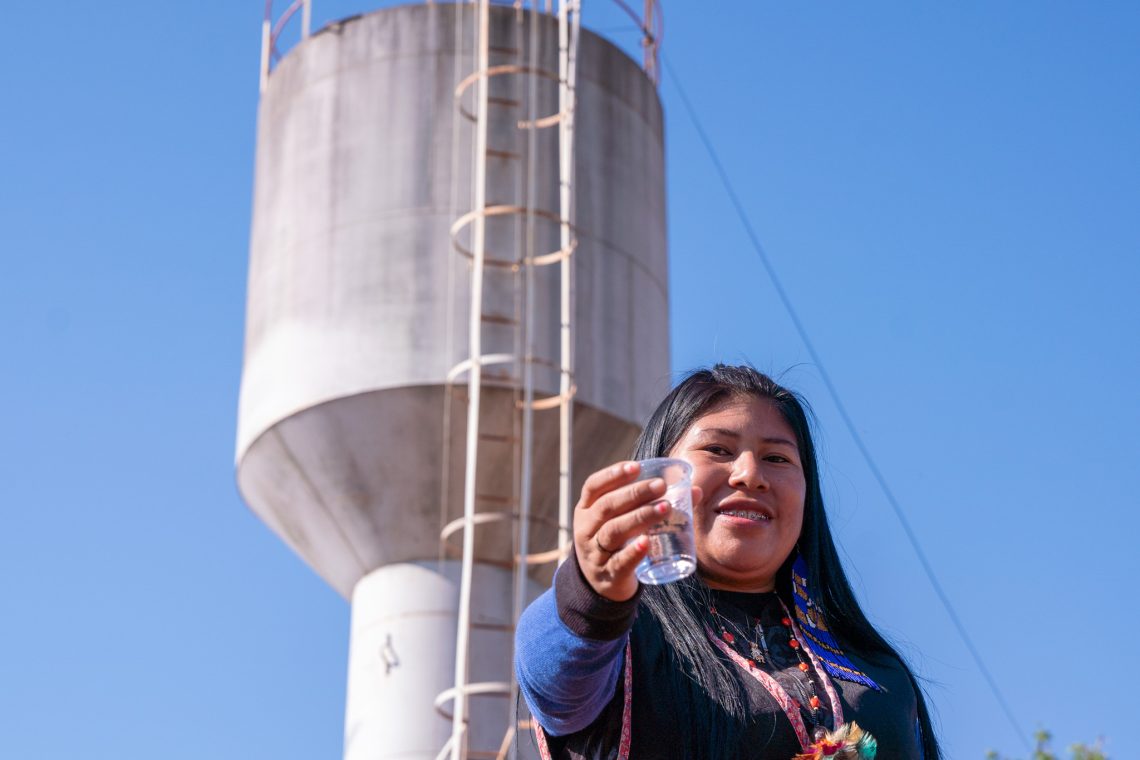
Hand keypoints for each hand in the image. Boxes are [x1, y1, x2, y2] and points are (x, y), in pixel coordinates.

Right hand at [573, 461, 701, 601]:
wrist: (601, 585)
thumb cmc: (617, 542)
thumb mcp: (621, 521)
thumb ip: (650, 503)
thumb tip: (695, 491)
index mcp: (586, 510)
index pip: (593, 486)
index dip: (613, 475)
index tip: (637, 467)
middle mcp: (585, 529)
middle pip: (606, 506)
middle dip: (634, 493)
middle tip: (661, 485)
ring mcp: (594, 553)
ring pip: (613, 532)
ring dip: (640, 517)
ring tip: (665, 508)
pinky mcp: (608, 575)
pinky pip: (619, 562)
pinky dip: (632, 552)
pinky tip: (646, 542)